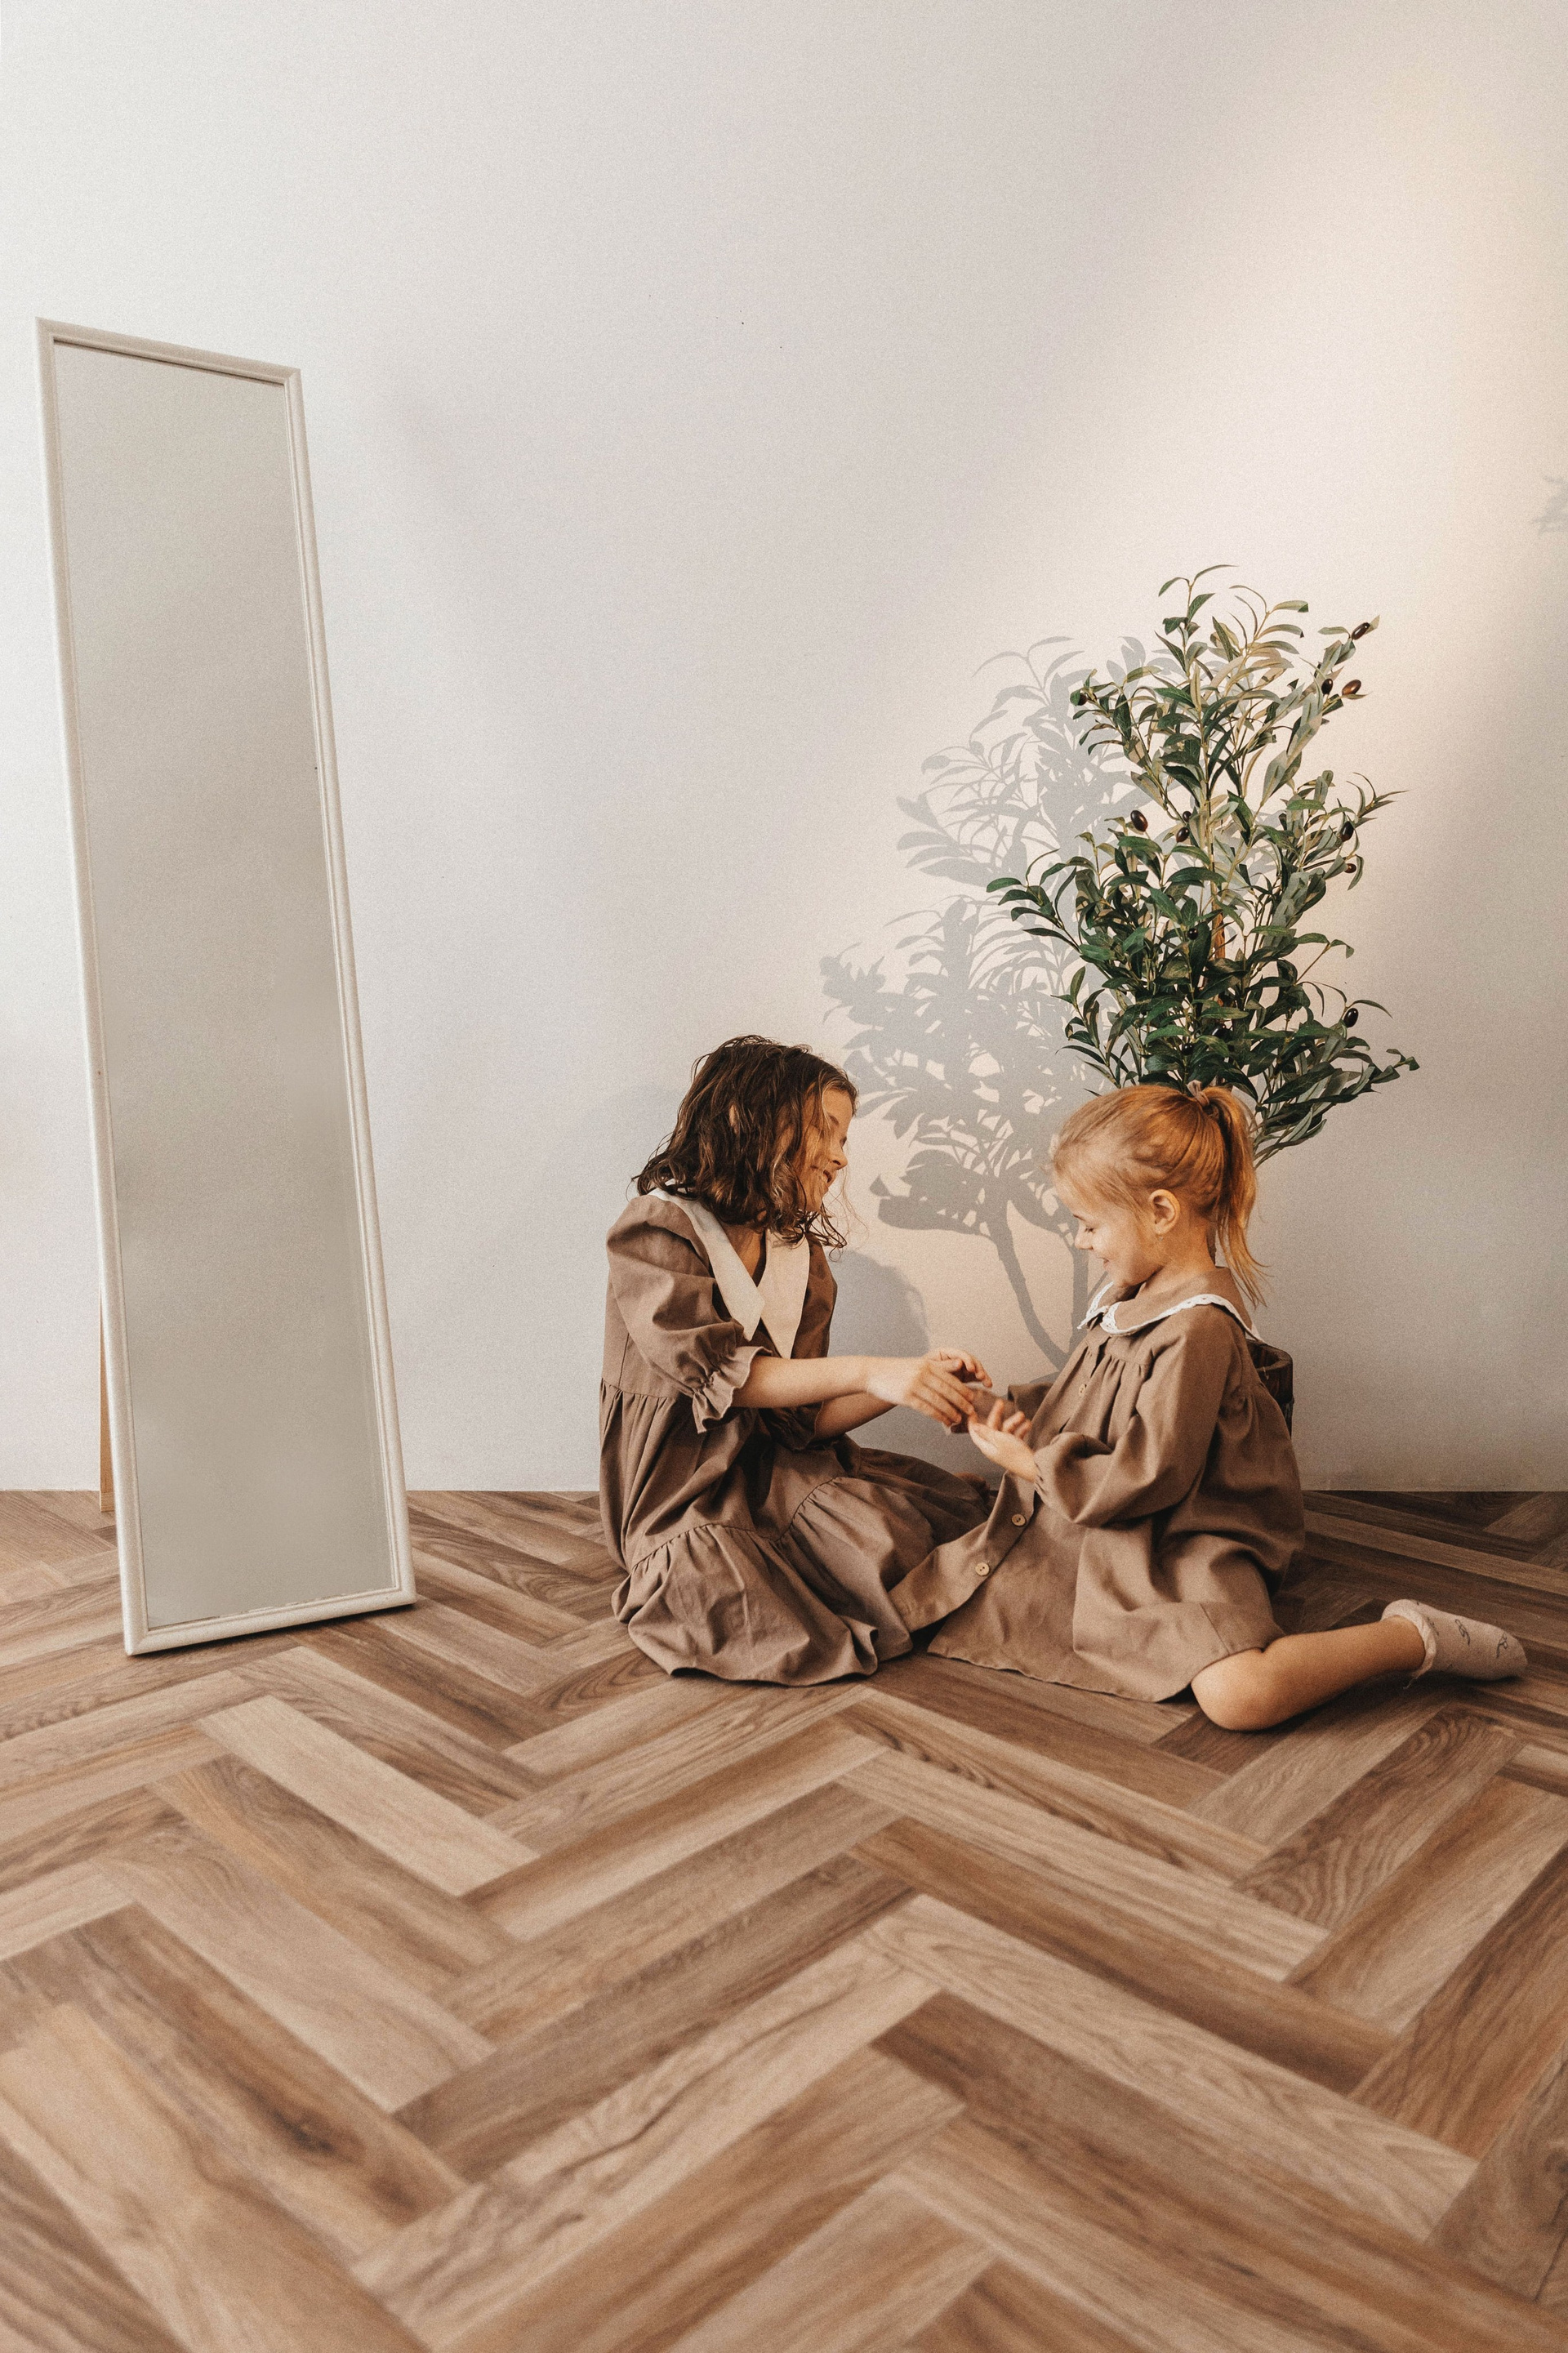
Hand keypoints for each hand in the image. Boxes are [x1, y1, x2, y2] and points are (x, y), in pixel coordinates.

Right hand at [865, 1349, 991, 1428]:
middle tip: (971, 1410)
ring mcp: (914, 1385)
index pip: (950, 1378)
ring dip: (951, 1412)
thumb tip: (959, 1365)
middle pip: (947, 1389)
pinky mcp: (906, 1396)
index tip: (972, 1398)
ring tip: (958, 1419)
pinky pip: (926, 1408)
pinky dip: (938, 1416)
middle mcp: (922, 1374)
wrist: (873, 1373)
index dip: (963, 1389)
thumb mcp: (918, 1364)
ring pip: (938, 1401)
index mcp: (927, 1364)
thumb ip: (938, 1366)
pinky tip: (944, 1421)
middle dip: (961, 1401)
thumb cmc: (897, 1370)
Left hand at [966, 1395, 1035, 1482]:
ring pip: (1006, 1430)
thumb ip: (986, 1432)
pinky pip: (1015, 1435)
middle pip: (992, 1427)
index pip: (975, 1433)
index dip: (972, 1422)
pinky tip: (1028, 1425)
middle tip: (1000, 1402)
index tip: (972, 1412)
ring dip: (1014, 1422)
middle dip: (997, 1415)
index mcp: (987, 1446)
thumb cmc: (1015, 1455)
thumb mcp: (999, 1439)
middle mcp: (994, 1447)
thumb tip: (973, 1426)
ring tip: (1022, 1415)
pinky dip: (1021, 1429)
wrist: (1033, 1468)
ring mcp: (1004, 1447)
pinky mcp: (1014, 1448)